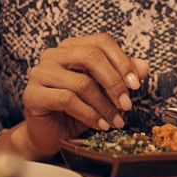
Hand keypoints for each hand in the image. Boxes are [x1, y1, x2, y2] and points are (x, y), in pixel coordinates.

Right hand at [19, 34, 149, 157]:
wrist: (50, 135)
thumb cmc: (78, 110)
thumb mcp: (104, 92)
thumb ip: (122, 76)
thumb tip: (144, 66)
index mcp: (71, 47)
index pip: (101, 42)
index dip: (122, 61)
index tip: (136, 84)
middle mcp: (53, 55)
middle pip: (91, 56)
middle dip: (115, 82)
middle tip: (127, 104)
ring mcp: (40, 73)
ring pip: (81, 82)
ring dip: (104, 105)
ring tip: (116, 120)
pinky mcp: (32, 94)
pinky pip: (67, 100)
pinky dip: (90, 114)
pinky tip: (101, 125)